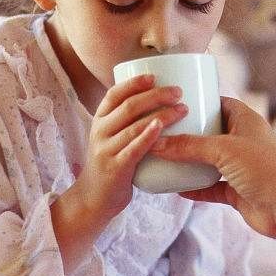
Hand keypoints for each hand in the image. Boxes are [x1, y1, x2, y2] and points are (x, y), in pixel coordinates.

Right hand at [53, 75, 187, 256]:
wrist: (93, 200)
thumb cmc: (111, 165)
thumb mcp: (113, 138)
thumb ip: (130, 123)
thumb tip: (161, 103)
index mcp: (101, 120)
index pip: (114, 93)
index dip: (134, 82)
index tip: (154, 76)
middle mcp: (100, 131)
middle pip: (129, 105)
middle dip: (156, 95)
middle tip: (178, 92)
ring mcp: (106, 149)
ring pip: (134, 124)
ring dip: (161, 114)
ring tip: (183, 109)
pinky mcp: (116, 168)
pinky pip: (134, 149)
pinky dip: (148, 136)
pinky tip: (162, 128)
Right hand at [150, 96, 275, 239]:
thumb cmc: (265, 169)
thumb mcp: (223, 150)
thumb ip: (189, 146)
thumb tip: (157, 143)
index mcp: (247, 121)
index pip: (221, 104)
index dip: (201, 102)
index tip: (176, 103)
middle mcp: (245, 142)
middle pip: (212, 133)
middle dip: (190, 134)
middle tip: (163, 132)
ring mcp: (242, 168)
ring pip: (211, 162)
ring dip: (191, 163)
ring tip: (165, 159)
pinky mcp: (240, 192)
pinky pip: (212, 188)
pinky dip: (196, 189)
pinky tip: (177, 189)